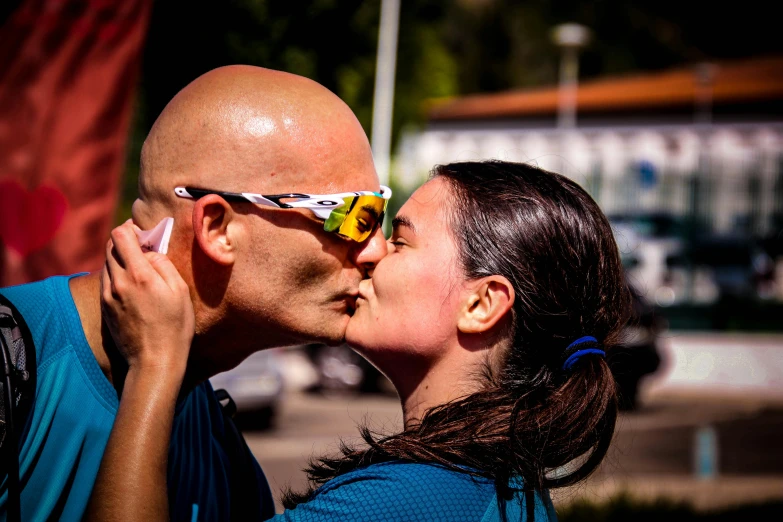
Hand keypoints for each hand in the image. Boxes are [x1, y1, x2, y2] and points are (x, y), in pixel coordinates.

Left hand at [101, 220, 194, 378]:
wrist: (155, 360)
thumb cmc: (174, 326)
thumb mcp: (180, 291)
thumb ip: (163, 264)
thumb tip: (150, 252)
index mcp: (139, 275)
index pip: (120, 236)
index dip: (130, 228)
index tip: (142, 232)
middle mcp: (118, 282)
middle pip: (110, 247)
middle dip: (125, 241)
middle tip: (142, 246)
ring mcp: (108, 296)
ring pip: (106, 263)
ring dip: (120, 258)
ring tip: (139, 267)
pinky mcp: (105, 308)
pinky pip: (106, 281)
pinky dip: (117, 274)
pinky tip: (133, 285)